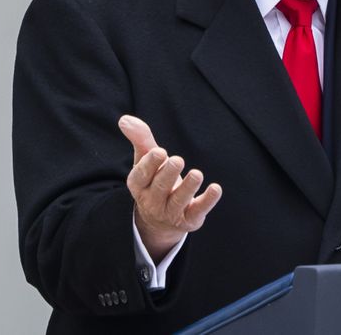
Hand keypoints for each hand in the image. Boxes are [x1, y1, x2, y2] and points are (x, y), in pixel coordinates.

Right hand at [118, 115, 222, 262]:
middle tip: (178, 160)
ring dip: (188, 187)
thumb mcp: (145, 160)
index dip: (150, 164)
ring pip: (178, 200)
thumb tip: (124, 119)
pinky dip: (207, 201)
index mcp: (139, 185)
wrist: (160, 220)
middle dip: (168, 174)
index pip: (141, 175)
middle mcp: (152, 201)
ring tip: (197, 174)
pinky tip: (216, 188)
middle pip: (159, 188)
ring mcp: (170, 212)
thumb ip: (140, 139)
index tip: (160, 151)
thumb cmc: (154, 180)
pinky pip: (198, 211)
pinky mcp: (189, 219)